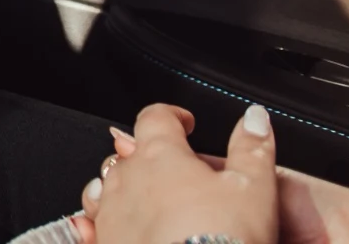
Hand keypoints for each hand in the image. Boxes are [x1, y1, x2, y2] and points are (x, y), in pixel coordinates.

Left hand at [97, 114, 348, 243]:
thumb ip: (252, 148)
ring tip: (149, 199)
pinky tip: (113, 226)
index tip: (184, 122)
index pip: (156, 117)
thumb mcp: (254, 189)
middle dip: (151, 157)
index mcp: (160, 155)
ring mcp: (110, 212)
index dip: (172, 116)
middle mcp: (126, 178)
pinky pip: (92, 224)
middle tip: (176, 171)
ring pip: (107, 187)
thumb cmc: (222, 238)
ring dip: (126, 188)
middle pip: (130, 154)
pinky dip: (101, 220)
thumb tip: (255, 118)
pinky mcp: (105, 241)